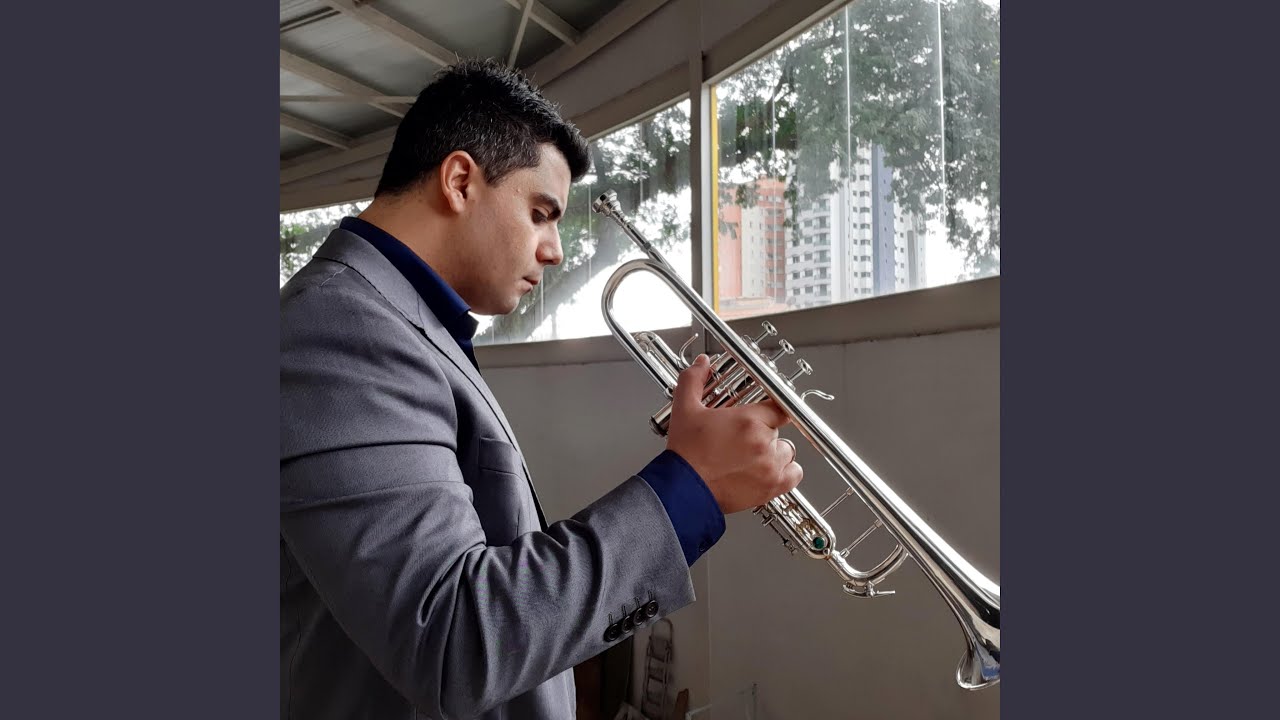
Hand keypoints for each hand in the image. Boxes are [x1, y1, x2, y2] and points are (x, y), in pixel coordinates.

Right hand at [666, 354, 803, 513]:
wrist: (684, 490)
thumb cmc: (686, 455)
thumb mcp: (685, 409)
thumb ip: (693, 380)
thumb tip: (702, 364)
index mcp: (748, 421)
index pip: (778, 406)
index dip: (772, 409)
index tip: (767, 412)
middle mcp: (763, 442)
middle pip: (778, 430)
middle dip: (763, 432)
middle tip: (743, 438)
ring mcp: (770, 466)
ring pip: (787, 451)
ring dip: (775, 452)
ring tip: (753, 455)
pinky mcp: (772, 486)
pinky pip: (794, 474)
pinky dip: (787, 472)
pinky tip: (769, 469)